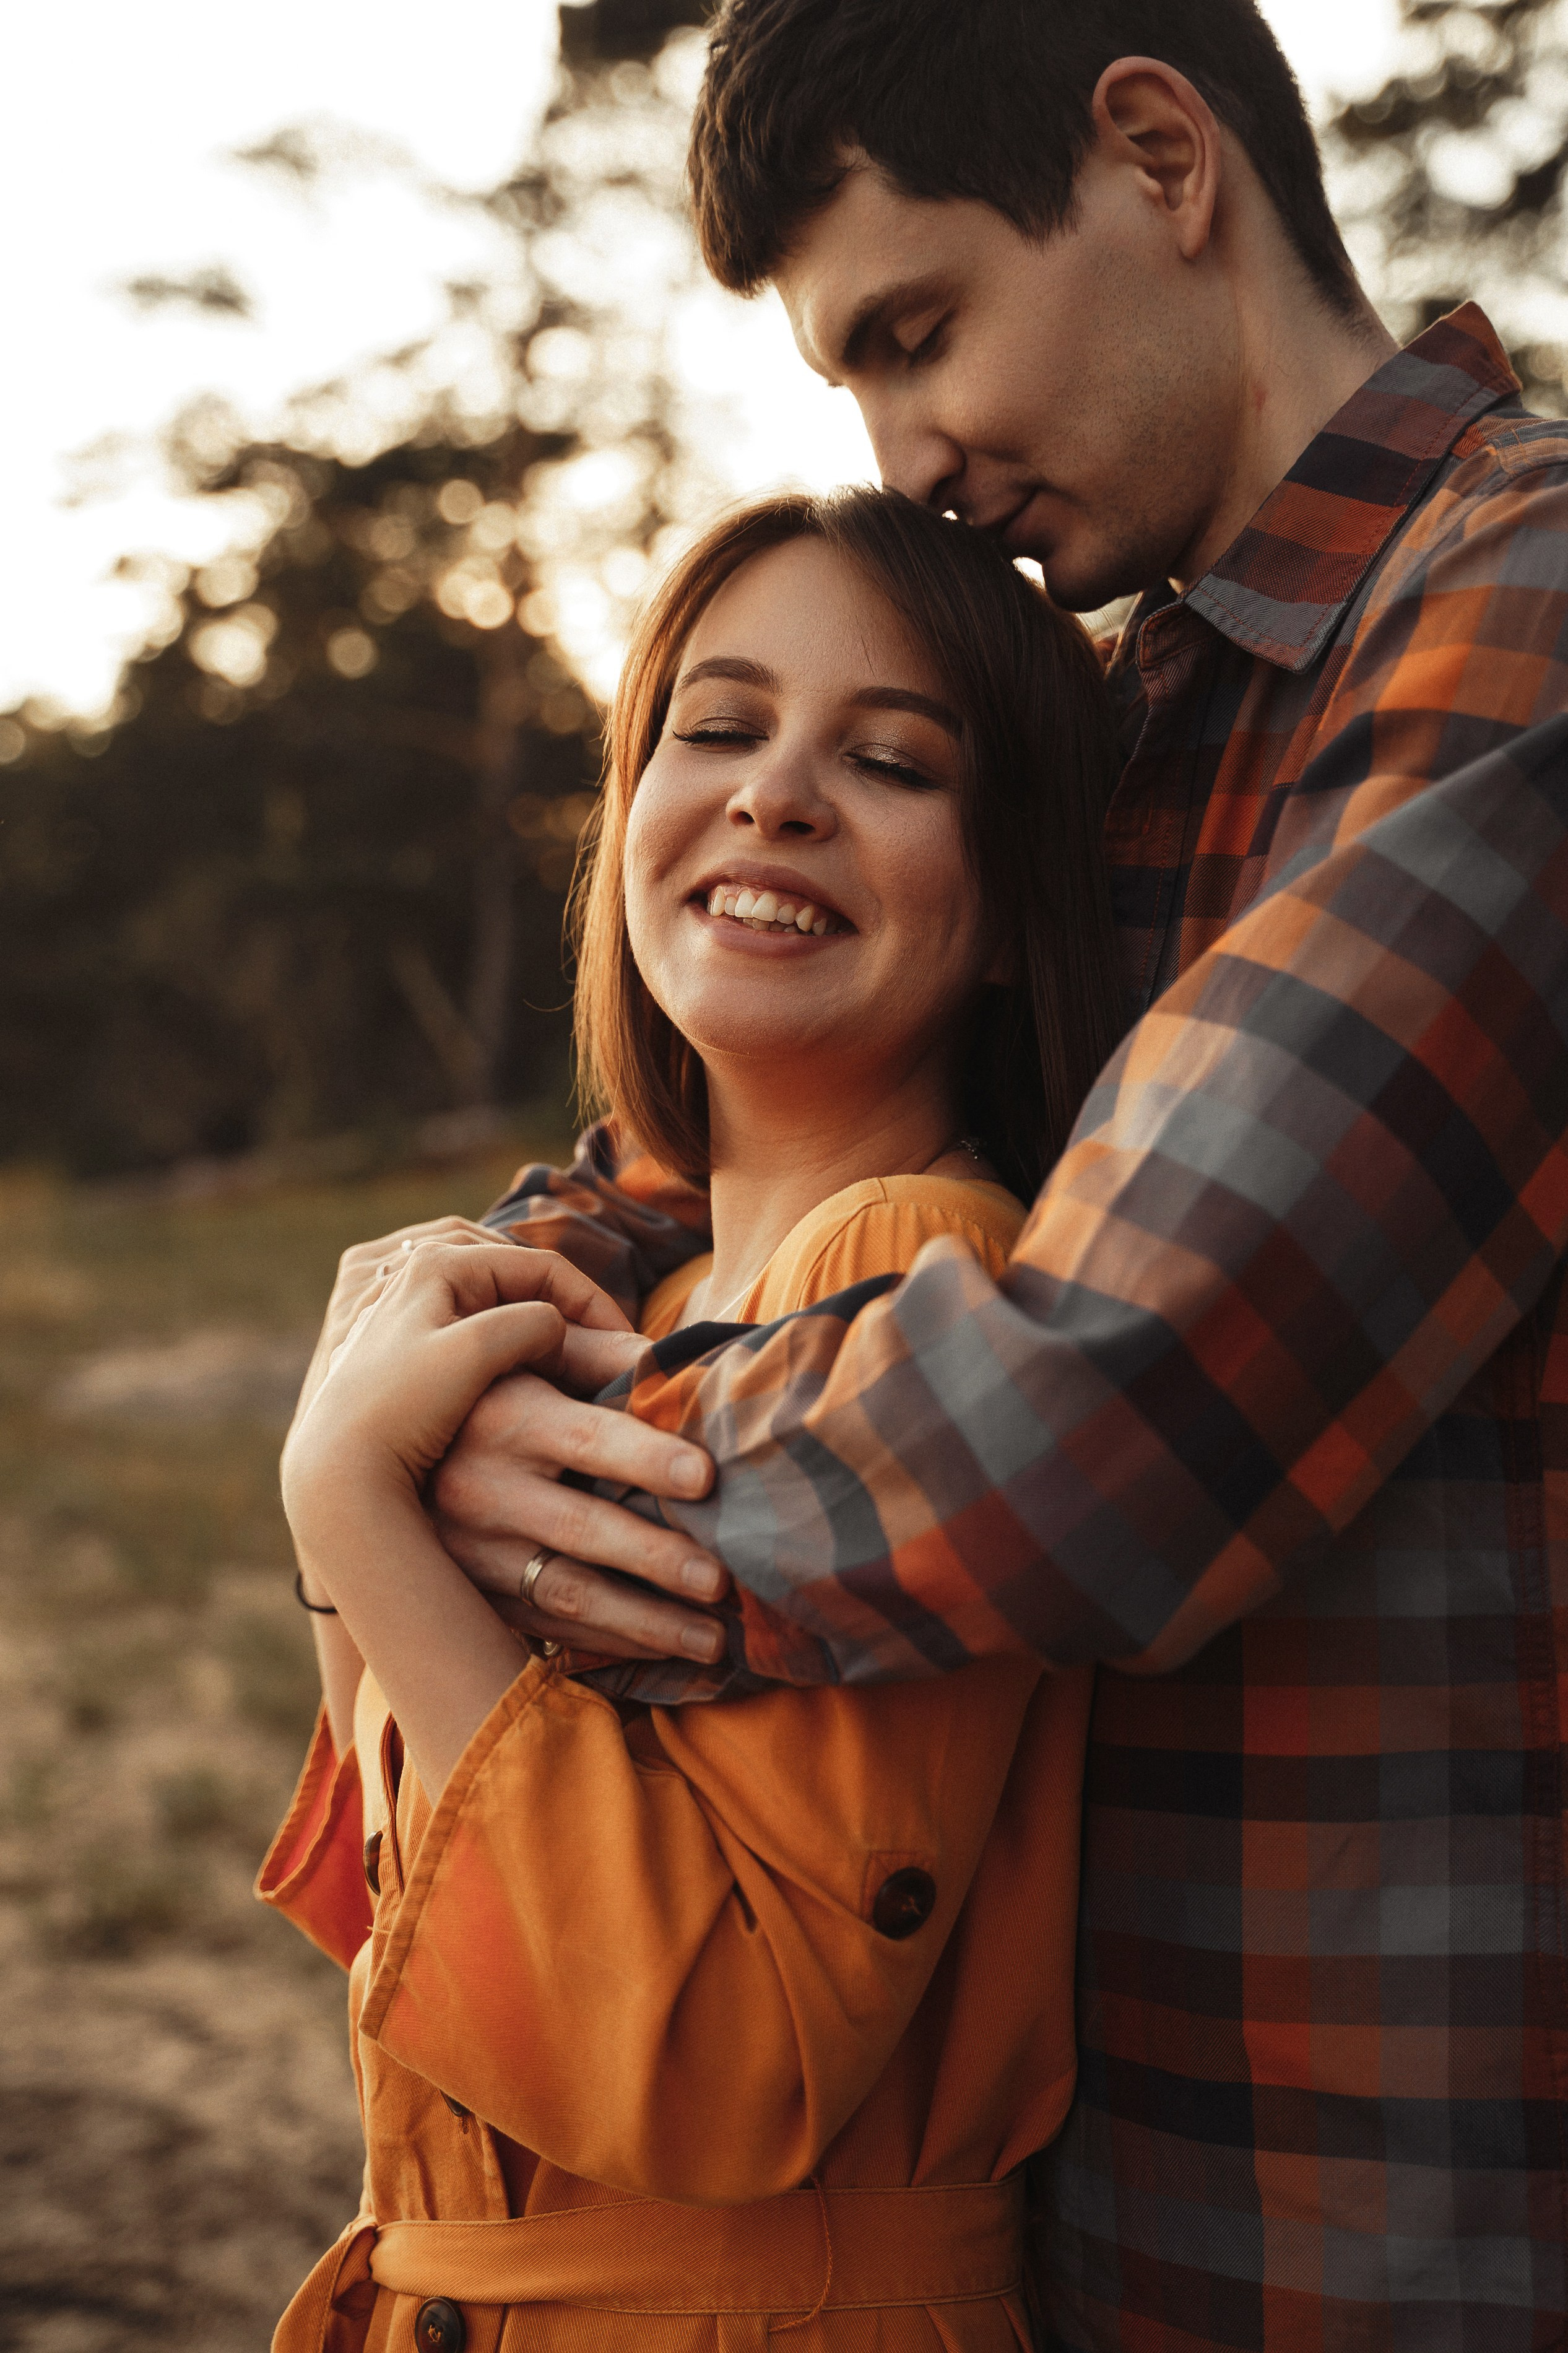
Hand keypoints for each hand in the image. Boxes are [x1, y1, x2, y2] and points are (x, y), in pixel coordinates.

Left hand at [289, 1214, 634, 1439]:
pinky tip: (516, 1366)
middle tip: (598, 1344)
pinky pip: (465, 1321)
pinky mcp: (397, 1341)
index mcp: (435, 1262)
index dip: (591, 1302)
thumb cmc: (402, 1406)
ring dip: (530, 1318)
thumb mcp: (477, 1352)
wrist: (337, 1469)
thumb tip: (556, 1328)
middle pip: (514, 1274)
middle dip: (561, 1304)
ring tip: (563, 1354)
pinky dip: (499, 1336)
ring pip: (491, 1296)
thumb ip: (531, 1323)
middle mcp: (414, 1271)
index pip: (539, 1266)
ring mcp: (403, 1306)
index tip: (626, 1343)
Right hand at [432, 1323, 727, 1665]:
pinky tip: (663, 1650)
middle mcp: (480, 1486)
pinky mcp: (469, 1593)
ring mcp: (470, 1549)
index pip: (587, 1437)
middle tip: (722, 1581)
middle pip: (582, 1528)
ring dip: (646, 1622)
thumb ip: (596, 1353)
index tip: (707, 1477)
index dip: (647, 1456)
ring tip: (715, 1641)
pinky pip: (547, 1628)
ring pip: (568, 1594)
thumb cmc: (485, 1389)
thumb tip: (673, 1363)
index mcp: (505, 1415)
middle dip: (657, 1559)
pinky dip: (608, 1644)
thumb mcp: (526, 1358)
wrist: (383, 1449)